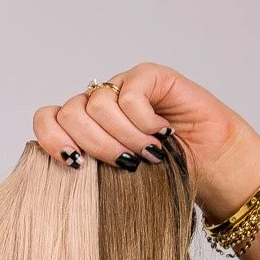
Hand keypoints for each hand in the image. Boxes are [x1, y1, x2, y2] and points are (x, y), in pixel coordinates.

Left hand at [31, 63, 259, 217]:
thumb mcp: (113, 183)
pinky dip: (142, 121)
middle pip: (69, 114)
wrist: (212, 169)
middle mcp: (97, 104)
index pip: (46, 120)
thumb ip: (85, 171)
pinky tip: (162, 133)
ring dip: (123, 137)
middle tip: (125, 165)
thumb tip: (57, 175)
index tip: (74, 165)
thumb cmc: (163, 179)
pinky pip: (130, 93)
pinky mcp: (149, 76)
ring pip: (97, 105)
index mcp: (81, 129)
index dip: (52, 140)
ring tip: (149, 154)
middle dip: (95, 146)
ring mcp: (122, 87)